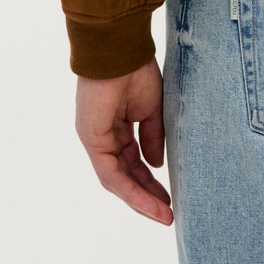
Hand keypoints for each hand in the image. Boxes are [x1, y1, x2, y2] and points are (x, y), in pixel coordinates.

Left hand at [74, 57, 173, 223]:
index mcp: (116, 125)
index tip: (170, 196)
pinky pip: (111, 174)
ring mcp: (96, 139)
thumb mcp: (152, 108)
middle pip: (125, 174)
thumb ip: (152, 137)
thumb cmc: (135, 69)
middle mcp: (104, 135)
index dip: (151, 180)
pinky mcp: (92, 140)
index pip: (133, 161)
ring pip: (118, 180)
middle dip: (147, 195)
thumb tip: (155, 166)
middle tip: (168, 214)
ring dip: (141, 200)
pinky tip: (149, 202)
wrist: (121, 48)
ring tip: (163, 215)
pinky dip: (131, 190)